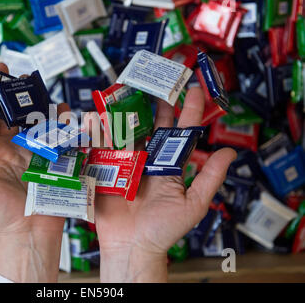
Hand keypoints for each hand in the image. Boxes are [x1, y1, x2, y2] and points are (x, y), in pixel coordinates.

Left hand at [0, 63, 68, 281]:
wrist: (29, 228)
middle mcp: (8, 144)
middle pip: (2, 110)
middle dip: (0, 89)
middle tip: (0, 69)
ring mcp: (30, 146)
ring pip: (28, 114)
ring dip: (27, 96)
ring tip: (26, 79)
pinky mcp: (50, 152)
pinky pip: (55, 130)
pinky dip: (59, 116)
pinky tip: (58, 106)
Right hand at [85, 87, 236, 281]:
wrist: (132, 247)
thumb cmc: (163, 230)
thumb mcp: (193, 204)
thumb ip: (209, 178)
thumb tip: (229, 153)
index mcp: (169, 164)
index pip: (181, 130)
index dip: (189, 109)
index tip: (193, 88)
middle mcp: (147, 159)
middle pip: (152, 124)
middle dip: (154, 101)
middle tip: (156, 80)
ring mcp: (125, 162)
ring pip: (126, 130)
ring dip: (125, 111)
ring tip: (125, 91)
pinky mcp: (104, 169)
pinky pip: (101, 146)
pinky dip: (99, 130)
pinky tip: (98, 116)